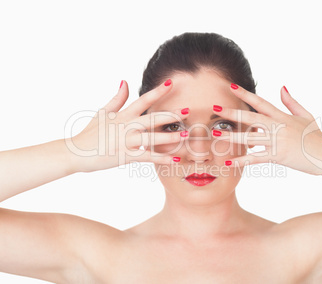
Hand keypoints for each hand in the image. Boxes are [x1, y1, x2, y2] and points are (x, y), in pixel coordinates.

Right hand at [66, 80, 188, 172]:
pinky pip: (146, 157)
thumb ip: (117, 98)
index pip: (143, 100)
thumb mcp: (103, 112)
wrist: (75, 152)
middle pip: (152, 118)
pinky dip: (161, 159)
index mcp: (122, 114)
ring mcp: (125, 141)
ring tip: (185, 136)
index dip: (158, 92)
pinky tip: (174, 159)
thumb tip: (125, 82)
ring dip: (170, 137)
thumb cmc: (90, 133)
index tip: (171, 83)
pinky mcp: (124, 156)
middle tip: (188, 110)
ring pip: (151, 138)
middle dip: (171, 114)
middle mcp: (126, 126)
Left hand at [213, 85, 321, 175]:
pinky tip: (228, 162)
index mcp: (282, 117)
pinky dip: (242, 161)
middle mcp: (278, 127)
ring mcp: (277, 142)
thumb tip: (281, 87)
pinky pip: (256, 159)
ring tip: (215, 135)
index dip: (246, 94)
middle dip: (232, 113)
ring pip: (250, 139)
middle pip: (251, 119)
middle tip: (215, 108)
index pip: (261, 102)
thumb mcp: (305, 115)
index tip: (232, 87)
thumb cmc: (316, 136)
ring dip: (231, 137)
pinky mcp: (278, 157)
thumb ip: (291, 102)